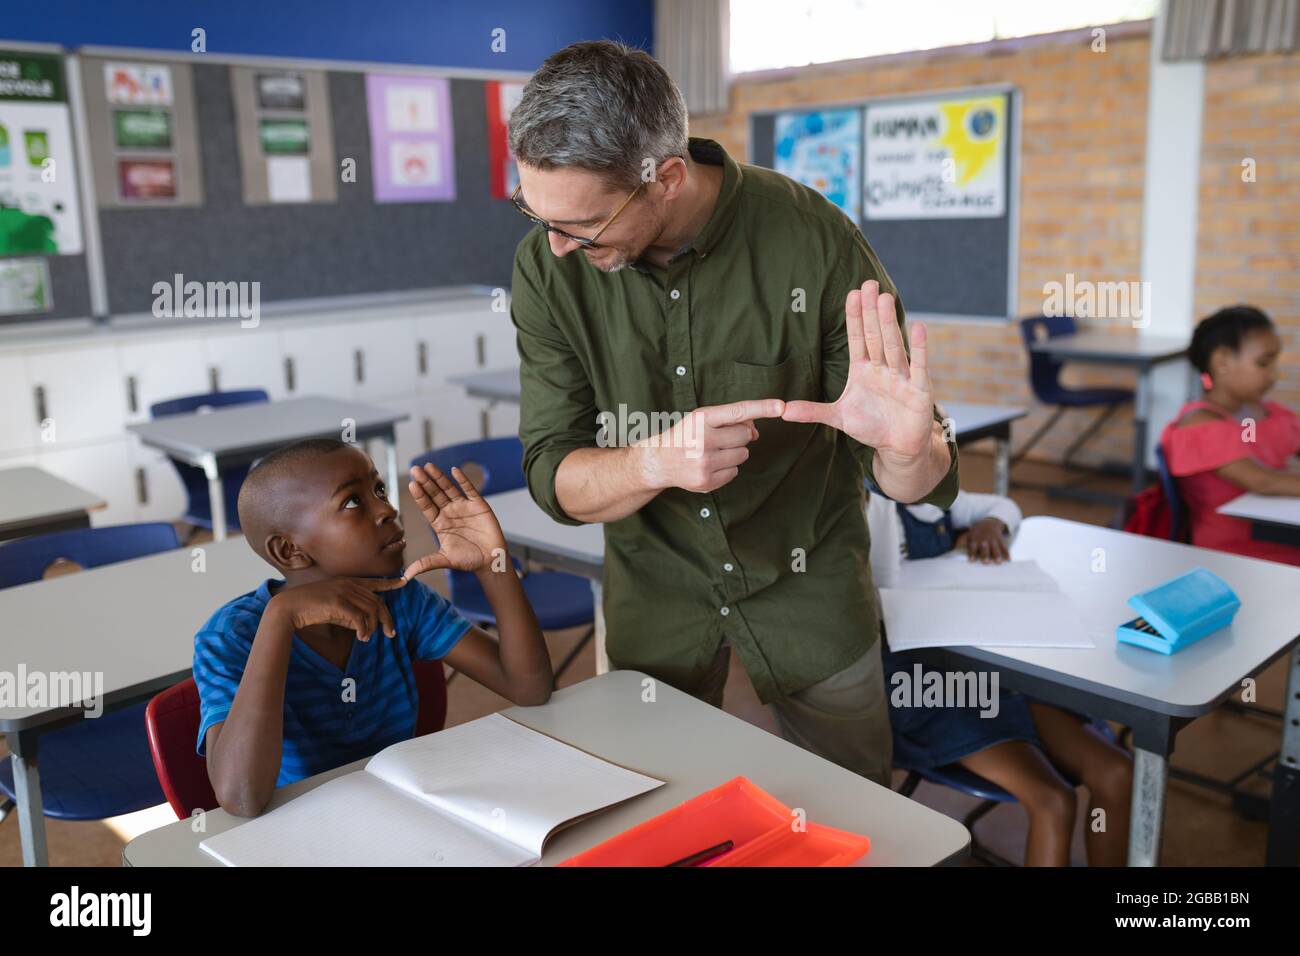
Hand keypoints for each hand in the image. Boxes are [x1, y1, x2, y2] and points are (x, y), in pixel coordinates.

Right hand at [268, 577, 404, 641]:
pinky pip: (360, 618)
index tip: (404, 582)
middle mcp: (349, 584)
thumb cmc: (310, 608)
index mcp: (348, 582)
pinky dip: (364, 630)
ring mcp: (344, 592)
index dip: (391, 583)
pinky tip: (361, 638)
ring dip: (373, 628)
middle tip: (390, 633)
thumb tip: (365, 624)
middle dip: (387, 619)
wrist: (288, 607)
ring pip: (371, 611)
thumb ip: (350, 612)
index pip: (375, 582)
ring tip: (367, 639)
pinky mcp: (338, 603)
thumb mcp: (334, 608)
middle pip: (378, 602)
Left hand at [403, 463, 506, 576]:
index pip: (426, 506)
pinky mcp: (478, 505)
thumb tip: (406, 575)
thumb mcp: (444, 560)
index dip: (420, 496)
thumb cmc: (468, 560)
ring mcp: (463, 507)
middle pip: (435, 494)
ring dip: (439, 477)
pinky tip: (454, 471)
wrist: (490, 560)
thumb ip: (426, 563)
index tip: (411, 485)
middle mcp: (449, 512)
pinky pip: (469, 489)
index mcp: (439, 523)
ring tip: (428, 466)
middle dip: (425, 482)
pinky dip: (462, 480)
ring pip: (448, 489)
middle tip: (415, 469)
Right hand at [638, 399, 784, 493]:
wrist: (660, 461)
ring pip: (743, 455)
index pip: (738, 411)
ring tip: (712, 452)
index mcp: (701, 419)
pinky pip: (735, 472)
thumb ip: (730, 420)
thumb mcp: (702, 419)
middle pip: (745, 436)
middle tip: (720, 438)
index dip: (762, 408)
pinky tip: (710, 465)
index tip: (781, 406)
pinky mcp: (707, 481)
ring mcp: (705, 462)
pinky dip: (727, 468)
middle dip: (739, 437)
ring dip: (734, 452)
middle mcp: (703, 440)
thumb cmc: (686, 435)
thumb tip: (756, 432)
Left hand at [782, 280, 934, 466]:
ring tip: (884, 298)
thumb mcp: (838, 417)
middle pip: (875, 336)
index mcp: (863, 370)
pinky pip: (918, 367)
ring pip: (892, 346)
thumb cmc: (871, 425)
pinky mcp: (919, 390)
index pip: (858, 339)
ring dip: (888, 323)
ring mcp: (901, 377)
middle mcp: (882, 368)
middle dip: (871, 311)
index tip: (852, 294)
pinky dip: (918, 349)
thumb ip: (813, 411)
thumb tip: (782, 411)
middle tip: (869, 283)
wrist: (897, 446)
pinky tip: (918, 327)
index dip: (855, 317)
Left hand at [954, 518, 1009, 563]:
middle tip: (985, 562)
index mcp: (975, 539)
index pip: (972, 546)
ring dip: (997, 555)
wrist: (989, 522)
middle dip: (985, 554)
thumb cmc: (976, 533)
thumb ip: (961, 542)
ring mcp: (993, 539)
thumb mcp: (968, 535)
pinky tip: (1008, 560)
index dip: (972, 553)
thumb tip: (953, 550)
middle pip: (985, 548)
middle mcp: (984, 539)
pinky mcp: (1000, 540)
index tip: (971, 560)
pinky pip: (1004, 547)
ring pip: (995, 548)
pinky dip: (1007, 553)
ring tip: (999, 562)